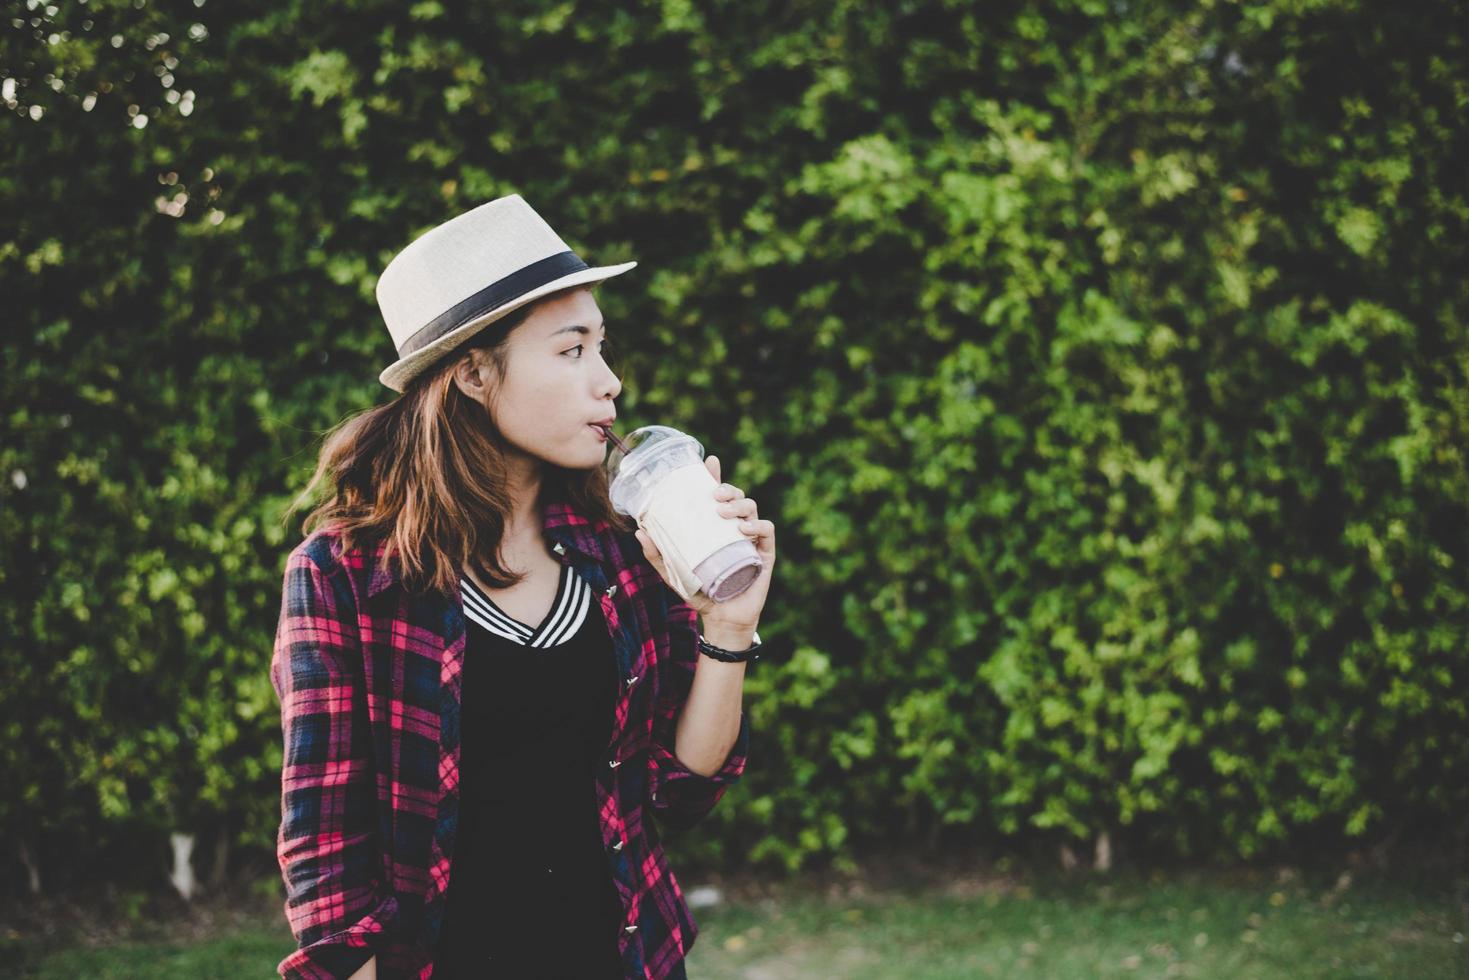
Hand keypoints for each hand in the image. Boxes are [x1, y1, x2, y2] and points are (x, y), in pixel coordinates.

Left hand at [634, 454, 774, 631]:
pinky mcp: (765, 553)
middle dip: (727, 488)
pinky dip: (757, 525)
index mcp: (716, 527)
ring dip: (738, 503)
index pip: (718, 496)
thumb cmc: (699, 593)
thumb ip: (656, 554)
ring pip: (751, 508)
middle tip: (713, 495)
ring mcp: (752, 539)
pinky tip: (743, 529)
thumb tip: (639, 531)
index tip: (710, 462)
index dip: (715, 477)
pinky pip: (767, 530)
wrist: (721, 620)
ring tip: (722, 512)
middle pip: (737, 496)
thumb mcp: (672, 572)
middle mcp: (736, 528)